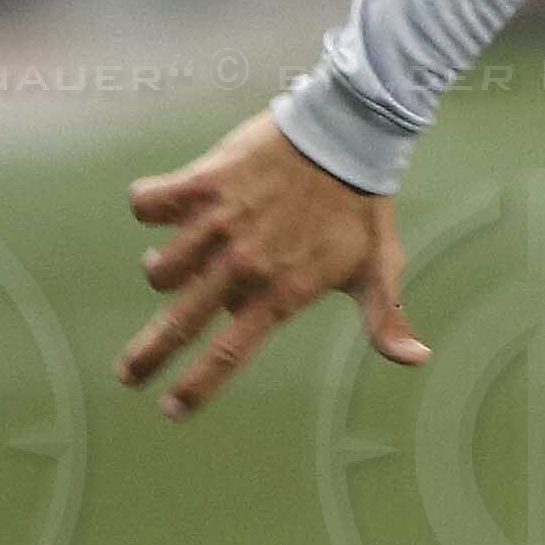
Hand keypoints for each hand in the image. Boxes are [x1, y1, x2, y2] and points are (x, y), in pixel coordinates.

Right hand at [122, 109, 421, 414]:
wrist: (345, 134)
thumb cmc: (361, 205)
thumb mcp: (379, 267)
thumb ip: (385, 318)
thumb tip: (417, 358)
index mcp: (281, 292)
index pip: (229, 353)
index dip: (197, 387)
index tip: (172, 410)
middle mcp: (243, 264)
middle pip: (180, 324)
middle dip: (148, 356)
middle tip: (126, 374)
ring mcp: (219, 223)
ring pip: (161, 268)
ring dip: (162, 272)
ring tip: (172, 264)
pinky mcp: (202, 182)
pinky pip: (149, 203)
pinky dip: (149, 206)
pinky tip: (162, 206)